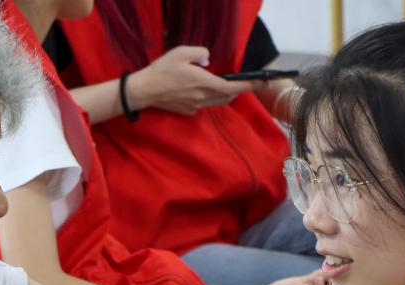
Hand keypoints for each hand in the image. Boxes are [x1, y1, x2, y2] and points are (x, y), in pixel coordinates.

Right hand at [128, 46, 254, 115]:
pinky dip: (210, 98)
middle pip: (227, 97)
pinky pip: (205, 104)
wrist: (144, 91)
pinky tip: (203, 91)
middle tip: (243, 82)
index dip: (247, 85)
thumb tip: (208, 60)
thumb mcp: (180, 53)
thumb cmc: (162, 70)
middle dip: (238, 90)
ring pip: (217, 102)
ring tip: (226, 85)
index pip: (232, 87)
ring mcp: (195, 107)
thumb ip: (200, 53)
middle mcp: (202, 98)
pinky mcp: (188, 111)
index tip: (260, 82)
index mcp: (203, 83)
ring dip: (225, 94)